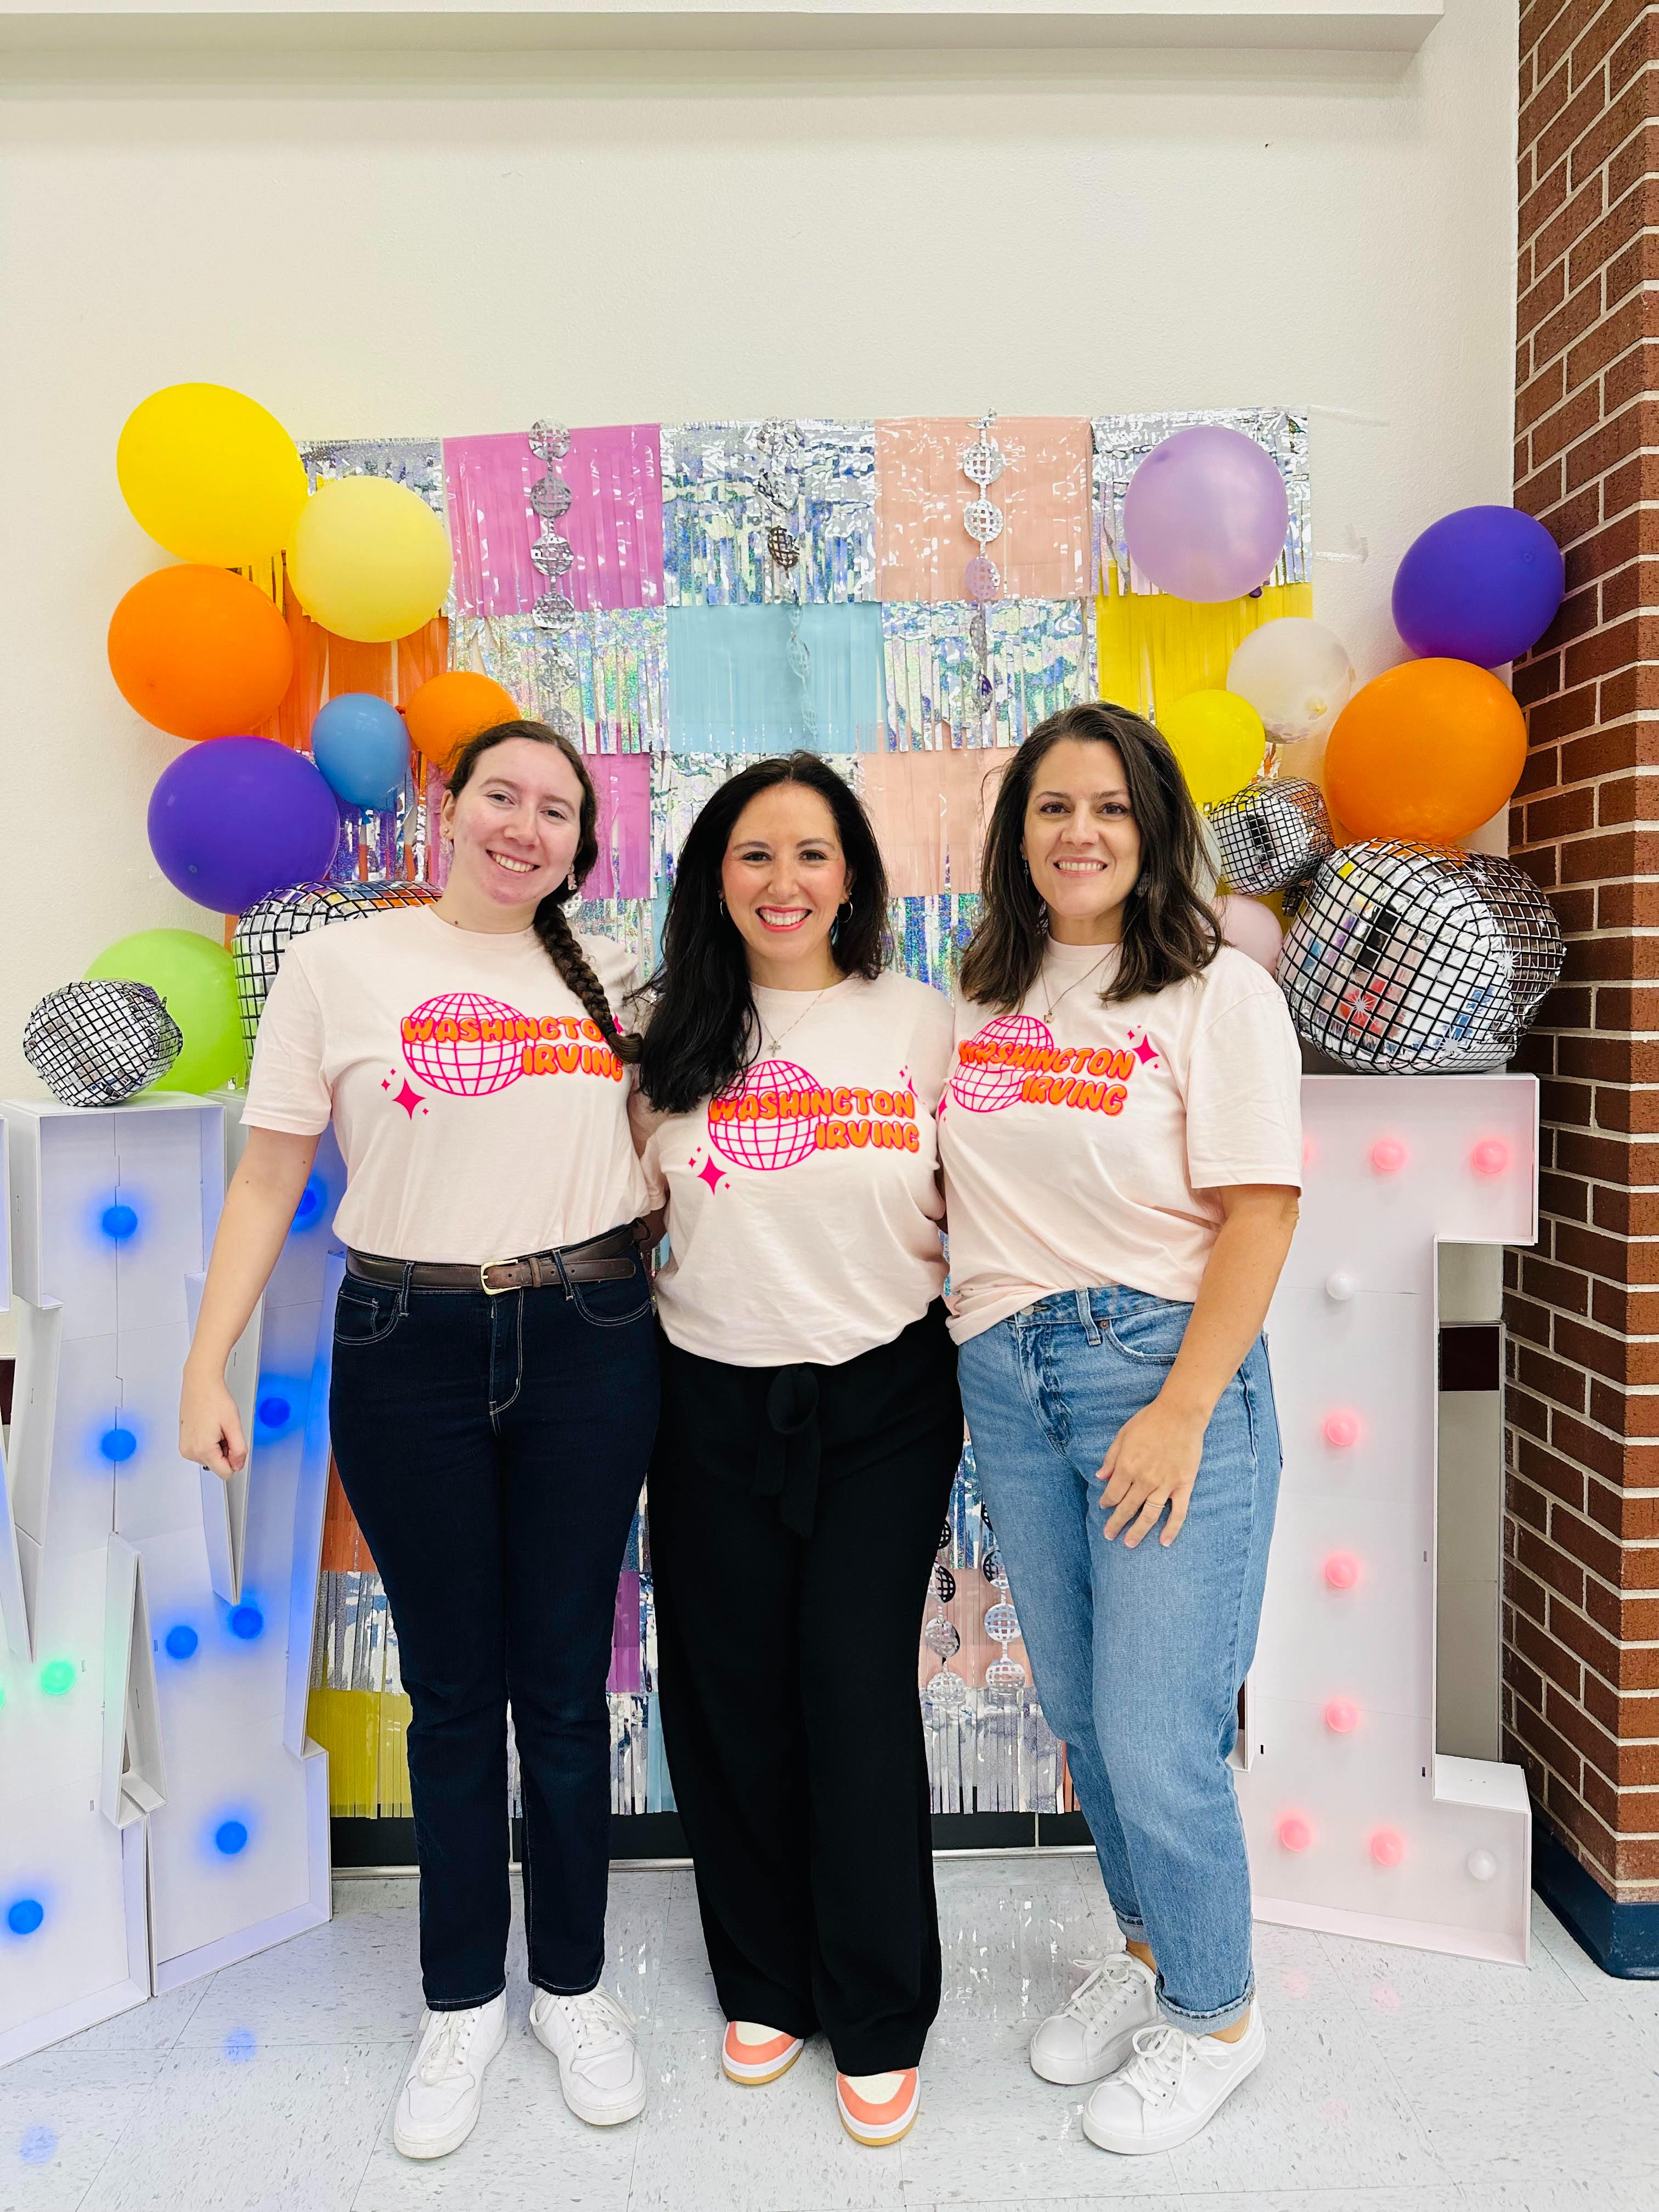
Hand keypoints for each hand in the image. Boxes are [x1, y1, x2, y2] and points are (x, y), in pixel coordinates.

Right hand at [179, 1362, 246, 1483]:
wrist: (200, 1383)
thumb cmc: (214, 1399)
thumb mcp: (234, 1425)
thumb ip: (239, 1449)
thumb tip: (238, 1465)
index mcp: (202, 1449)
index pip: (225, 1473)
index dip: (235, 1460)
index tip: (235, 1443)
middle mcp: (190, 1452)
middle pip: (217, 1465)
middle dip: (225, 1450)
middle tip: (224, 1430)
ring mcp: (185, 1447)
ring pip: (211, 1459)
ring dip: (218, 1446)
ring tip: (215, 1426)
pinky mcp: (184, 1443)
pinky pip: (202, 1451)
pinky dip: (210, 1442)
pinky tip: (209, 1427)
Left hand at [1096, 1393, 1209, 1547]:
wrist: (1181, 1413)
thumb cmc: (1149, 1421)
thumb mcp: (1123, 1435)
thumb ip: (1111, 1458)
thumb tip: (1100, 1477)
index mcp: (1127, 1467)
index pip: (1113, 1493)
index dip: (1106, 1502)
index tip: (1104, 1507)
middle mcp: (1144, 1480)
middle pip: (1127, 1508)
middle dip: (1116, 1523)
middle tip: (1109, 1535)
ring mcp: (1165, 1484)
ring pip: (1149, 1515)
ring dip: (1138, 1531)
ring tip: (1129, 1544)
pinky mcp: (1184, 1485)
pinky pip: (1178, 1512)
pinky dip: (1172, 1529)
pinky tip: (1164, 1541)